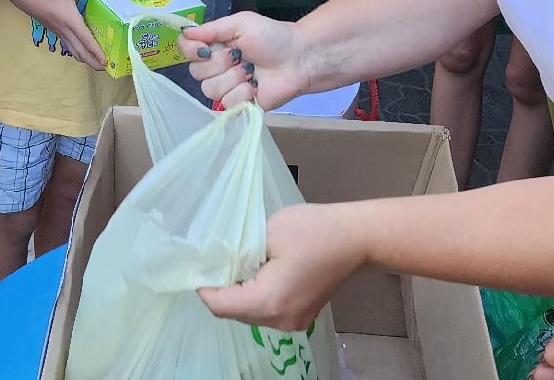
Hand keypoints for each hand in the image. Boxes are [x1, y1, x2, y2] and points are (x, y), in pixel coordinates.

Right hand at [39, 0, 106, 70]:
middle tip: (107, 69)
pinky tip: (85, 54)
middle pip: (82, 53)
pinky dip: (79, 54)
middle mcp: (67, 32)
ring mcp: (61, 35)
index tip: (105, 61)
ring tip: (98, 64)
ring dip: (87, 60)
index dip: (96, 52)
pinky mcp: (58, 34)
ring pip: (75, 53)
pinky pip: (70, 48)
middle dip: (94, 63)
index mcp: (72, 22)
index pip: (86, 40)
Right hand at [179, 11, 308, 110]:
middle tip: (240, 57)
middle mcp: (218, 67)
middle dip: (219, 64)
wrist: (299, 59)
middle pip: (196, 72)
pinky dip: (243, 94)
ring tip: (251, 72)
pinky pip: (227, 104)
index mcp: (216, 46)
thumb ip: (212, 28)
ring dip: (233, 79)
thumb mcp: (242, 24)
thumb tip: (185, 31)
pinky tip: (256, 86)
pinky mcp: (240, 105)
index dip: (192, 51)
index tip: (206, 47)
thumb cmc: (273, 37)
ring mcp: (228, 87)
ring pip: (210, 90)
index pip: (186, 50)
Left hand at [197, 203, 364, 332]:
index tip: (197, 267)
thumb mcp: (268, 231)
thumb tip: (218, 264)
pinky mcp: (301, 317)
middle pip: (234, 313)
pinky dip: (256, 296)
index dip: (204, 287)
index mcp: (269, 301)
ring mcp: (292, 323)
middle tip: (216, 261)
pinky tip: (259, 272)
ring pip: (249, 314)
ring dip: (238, 293)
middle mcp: (279, 320)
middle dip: (221, 289)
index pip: (220, 305)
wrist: (356, 238)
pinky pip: (266, 312)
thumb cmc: (314, 230)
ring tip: (238, 264)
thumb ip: (238, 252)